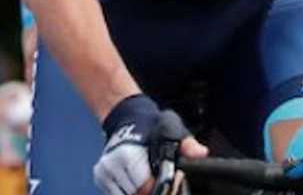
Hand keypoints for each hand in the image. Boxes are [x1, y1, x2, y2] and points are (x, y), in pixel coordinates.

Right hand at [93, 95, 207, 194]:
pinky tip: (137, 178)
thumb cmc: (151, 124)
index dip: (159, 186)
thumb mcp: (173, 130)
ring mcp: (104, 173)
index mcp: (127, 155)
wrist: (127, 117)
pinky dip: (129, 189)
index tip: (168, 180)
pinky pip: (118, 193)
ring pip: (127, 194)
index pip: (145, 187)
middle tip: (159, 177)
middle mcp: (111, 166)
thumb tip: (201, 154)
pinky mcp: (101, 178)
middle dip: (150, 189)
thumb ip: (187, 145)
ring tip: (148, 175)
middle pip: (136, 193)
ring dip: (139, 190)